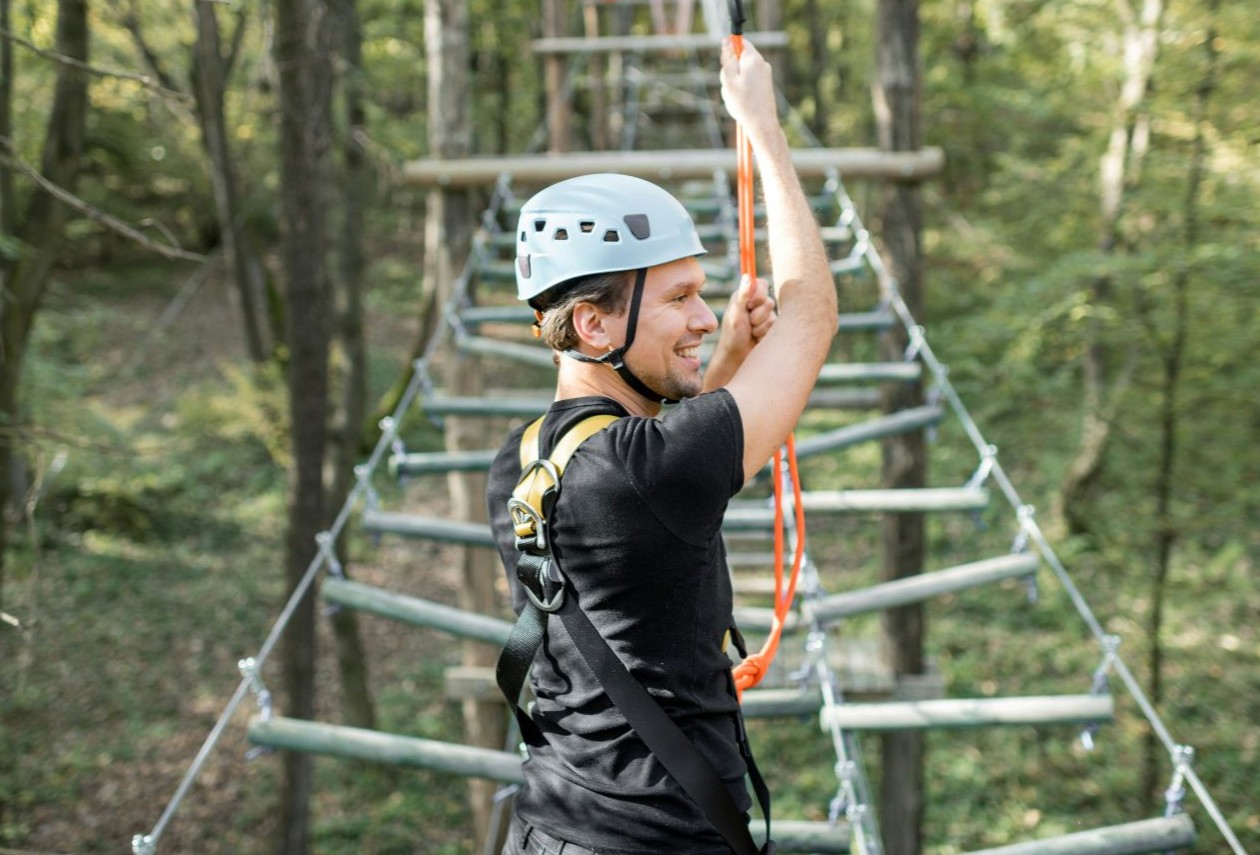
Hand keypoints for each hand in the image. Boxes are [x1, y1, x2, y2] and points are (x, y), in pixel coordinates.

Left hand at [704, 274, 775, 391]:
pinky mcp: (770, 327)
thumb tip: (747, 276)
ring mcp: (764, 315)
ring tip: (752, 333)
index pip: (761, 284)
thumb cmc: (732, 337)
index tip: (750, 305)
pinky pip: (777, 326)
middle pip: (769, 301)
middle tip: (749, 323)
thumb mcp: (736, 315)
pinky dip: (766, 333)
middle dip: (759, 315)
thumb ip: (743, 296)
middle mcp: (754, 304)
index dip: (759, 295)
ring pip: (773, 315)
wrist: (737, 359)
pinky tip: (758, 338)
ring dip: (761, 326)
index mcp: (744, 296)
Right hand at [719, 37, 778, 141]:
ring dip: (736, 81)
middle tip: (729, 86)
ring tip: (736, 96)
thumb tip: (726, 40)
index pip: (740, 42)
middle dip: (732, 69)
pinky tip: (743, 101)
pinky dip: (743, 88)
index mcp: (753, 59)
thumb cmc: (744, 104)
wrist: (762, 124)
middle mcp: (762, 63)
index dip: (730, 50)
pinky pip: (750, 80)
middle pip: (741, 58)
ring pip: (744, 71)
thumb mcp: (729, 80)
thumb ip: (727, 59)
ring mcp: (766, 74)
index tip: (725, 64)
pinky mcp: (766, 84)